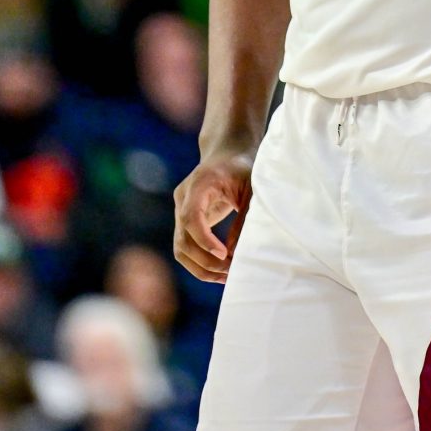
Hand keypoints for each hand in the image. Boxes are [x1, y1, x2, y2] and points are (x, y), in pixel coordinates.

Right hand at [173, 148, 253, 282]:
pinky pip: (186, 247)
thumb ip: (243, 219)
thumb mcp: (250, 190)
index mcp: (198, 184)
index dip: (204, 239)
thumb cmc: (243, 168)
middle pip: (182, 239)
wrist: (228, 153)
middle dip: (205, 260)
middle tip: (230, 272)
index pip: (190, 218)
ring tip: (226, 278)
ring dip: (200, 267)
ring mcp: (180, 210)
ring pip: (180, 248)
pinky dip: (199, 262)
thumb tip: (234, 254)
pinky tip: (220, 272)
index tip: (224, 254)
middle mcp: (183, 199)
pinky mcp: (185, 221)